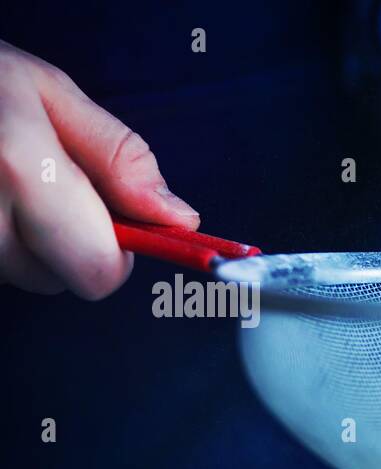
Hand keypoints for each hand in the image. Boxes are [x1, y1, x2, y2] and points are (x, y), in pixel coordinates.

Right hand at [0, 39, 198, 297]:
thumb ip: (119, 157)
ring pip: (22, 275)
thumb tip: (176, 218)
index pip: (100, 272)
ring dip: (24, 241)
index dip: (115, 252)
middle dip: (68, 244)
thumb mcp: (46, 92)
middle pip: (61, 282)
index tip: (112, 223)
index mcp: (21, 170)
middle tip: (41, 188)